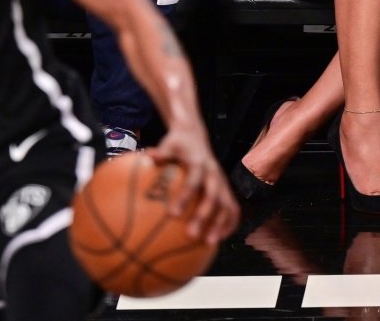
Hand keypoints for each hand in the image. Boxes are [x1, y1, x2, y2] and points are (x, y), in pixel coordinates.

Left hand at [152, 123, 239, 244]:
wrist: (195, 136)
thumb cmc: (177, 145)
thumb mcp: (168, 145)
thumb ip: (160, 153)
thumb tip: (147, 157)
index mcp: (199, 163)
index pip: (193, 181)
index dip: (185, 197)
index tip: (173, 214)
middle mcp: (214, 173)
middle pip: (213, 196)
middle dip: (205, 216)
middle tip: (192, 235)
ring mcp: (222, 182)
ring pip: (226, 205)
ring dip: (220, 224)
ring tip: (209, 244)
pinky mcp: (226, 189)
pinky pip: (232, 208)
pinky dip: (229, 223)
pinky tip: (219, 239)